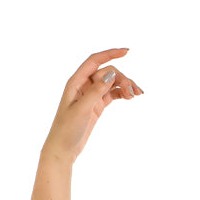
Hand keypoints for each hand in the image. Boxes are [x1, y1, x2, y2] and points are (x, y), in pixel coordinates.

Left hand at [42, 47, 142, 162]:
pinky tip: (130, 97)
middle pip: (108, 73)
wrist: (63, 148)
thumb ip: (96, 91)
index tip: (127, 51)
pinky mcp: (97, 105)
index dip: (110, 53)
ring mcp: (91, 95)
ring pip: (112, 83)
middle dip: (122, 79)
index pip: (95, 61)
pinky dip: (122, 93)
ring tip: (136, 96)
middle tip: (134, 93)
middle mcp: (83, 85)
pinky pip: (112, 93)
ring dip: (125, 86)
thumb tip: (111, 73)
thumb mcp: (82, 109)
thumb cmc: (67, 129)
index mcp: (76, 82)